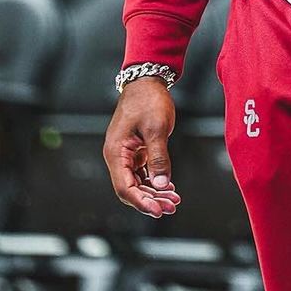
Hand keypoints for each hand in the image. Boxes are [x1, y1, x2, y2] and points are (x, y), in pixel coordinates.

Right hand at [103, 77, 182, 218]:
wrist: (148, 80)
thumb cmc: (149, 100)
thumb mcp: (157, 128)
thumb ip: (159, 157)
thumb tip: (163, 184)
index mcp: (116, 152)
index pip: (125, 187)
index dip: (142, 201)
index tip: (159, 210)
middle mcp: (117, 156)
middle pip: (131, 188)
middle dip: (151, 200)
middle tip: (171, 207)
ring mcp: (126, 154)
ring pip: (137, 182)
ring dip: (155, 192)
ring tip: (174, 200)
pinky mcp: (135, 151)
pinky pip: (142, 173)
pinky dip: (155, 181)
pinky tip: (169, 187)